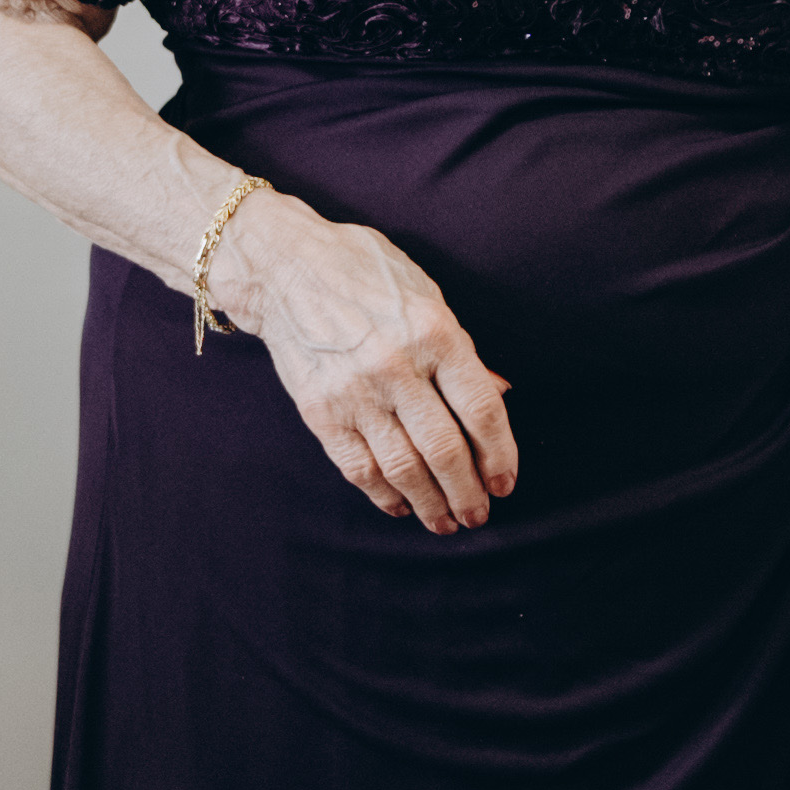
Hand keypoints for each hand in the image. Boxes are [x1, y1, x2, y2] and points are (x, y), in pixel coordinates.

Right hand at [239, 198, 517, 535]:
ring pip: (403, 468)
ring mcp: (355, 392)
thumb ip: (463, 350)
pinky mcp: (320, 411)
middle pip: (445, 449)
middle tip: (478, 516)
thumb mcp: (426, 295)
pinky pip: (359, 467)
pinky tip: (401, 505)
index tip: (505, 483)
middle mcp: (397, 366)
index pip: (481, 410)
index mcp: (435, 333)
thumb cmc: (365, 273)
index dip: (499, 455)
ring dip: (430, 504)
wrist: (284, 267)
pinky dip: (383, 494)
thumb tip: (501, 394)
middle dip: (468, 493)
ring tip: (445, 522)